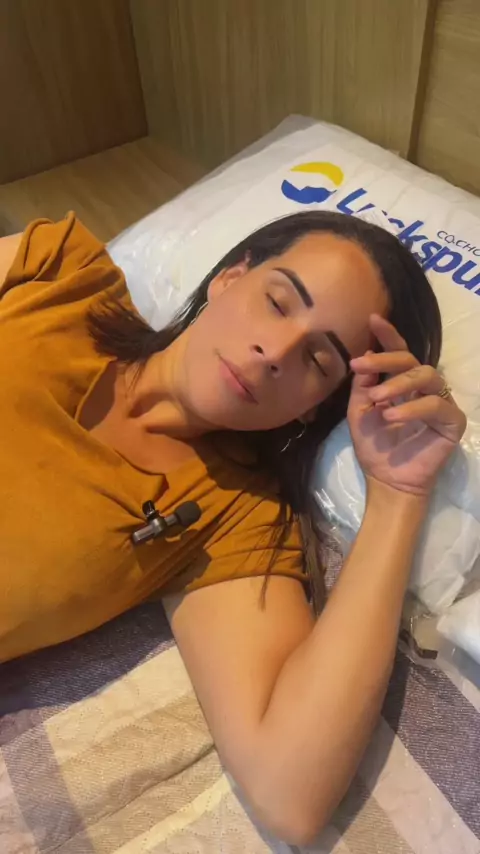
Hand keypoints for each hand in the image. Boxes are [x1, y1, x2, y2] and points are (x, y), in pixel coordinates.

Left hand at [347, 315, 466, 496]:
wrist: (387, 481)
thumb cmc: (375, 447)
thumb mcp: (360, 411)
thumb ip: (364, 384)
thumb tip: (366, 353)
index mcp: (403, 383)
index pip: (400, 354)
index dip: (388, 336)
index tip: (373, 319)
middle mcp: (424, 388)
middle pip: (412, 360)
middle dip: (385, 360)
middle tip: (361, 365)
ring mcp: (441, 402)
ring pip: (426, 375)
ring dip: (397, 383)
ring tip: (376, 399)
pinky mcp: (453, 421)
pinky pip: (435, 405)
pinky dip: (412, 407)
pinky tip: (391, 417)